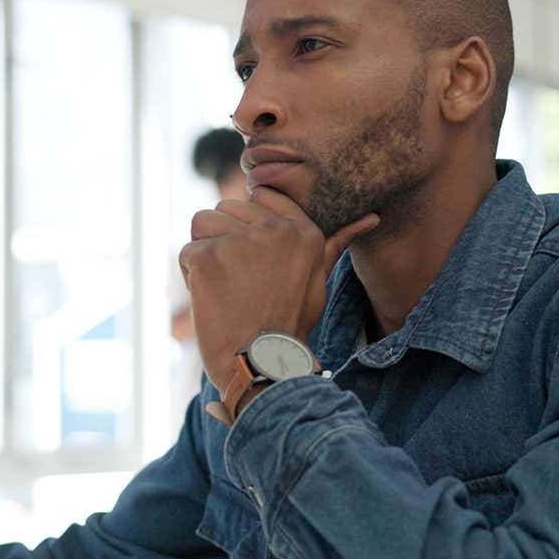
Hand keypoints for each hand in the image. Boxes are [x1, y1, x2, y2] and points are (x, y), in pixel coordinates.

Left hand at [178, 187, 379, 388]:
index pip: (259, 196)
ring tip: (226, 287)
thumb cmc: (289, 322)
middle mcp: (274, 229)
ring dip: (206, 254)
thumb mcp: (318, 278)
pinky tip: (213, 300)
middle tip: (241, 282)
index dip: (248, 226)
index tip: (255, 261)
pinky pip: (187, 252)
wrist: (260, 362)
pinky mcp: (207, 256)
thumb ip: (334, 242)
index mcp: (303, 229)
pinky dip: (192, 277)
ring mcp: (238, 241)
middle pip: (226, 208)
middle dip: (225, 240)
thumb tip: (371, 217)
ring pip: (202, 222)